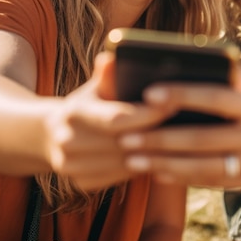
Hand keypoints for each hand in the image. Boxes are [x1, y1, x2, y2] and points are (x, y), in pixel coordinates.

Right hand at [44, 51, 172, 190]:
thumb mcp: (97, 86)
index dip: (147, 114)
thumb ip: (108, 74)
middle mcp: (68, 142)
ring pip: (125, 164)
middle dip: (156, 134)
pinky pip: (121, 178)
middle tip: (187, 126)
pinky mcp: (82, 185)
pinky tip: (162, 157)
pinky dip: (142, 167)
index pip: (116, 118)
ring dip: (153, 154)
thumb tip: (113, 56)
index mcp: (73, 112)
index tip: (173, 105)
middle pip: (123, 143)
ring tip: (181, 142)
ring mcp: (71, 167)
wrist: (54, 134)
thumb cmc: (90, 103)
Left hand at [117, 63, 240, 192]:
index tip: (148, 93)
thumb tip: (198, 53)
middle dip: (161, 138)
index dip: (183, 94)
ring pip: (203, 166)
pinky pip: (211, 182)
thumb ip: (234, 75)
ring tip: (132, 158)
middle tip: (126, 136)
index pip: (216, 97)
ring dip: (164, 163)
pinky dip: (182, 178)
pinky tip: (157, 173)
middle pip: (203, 138)